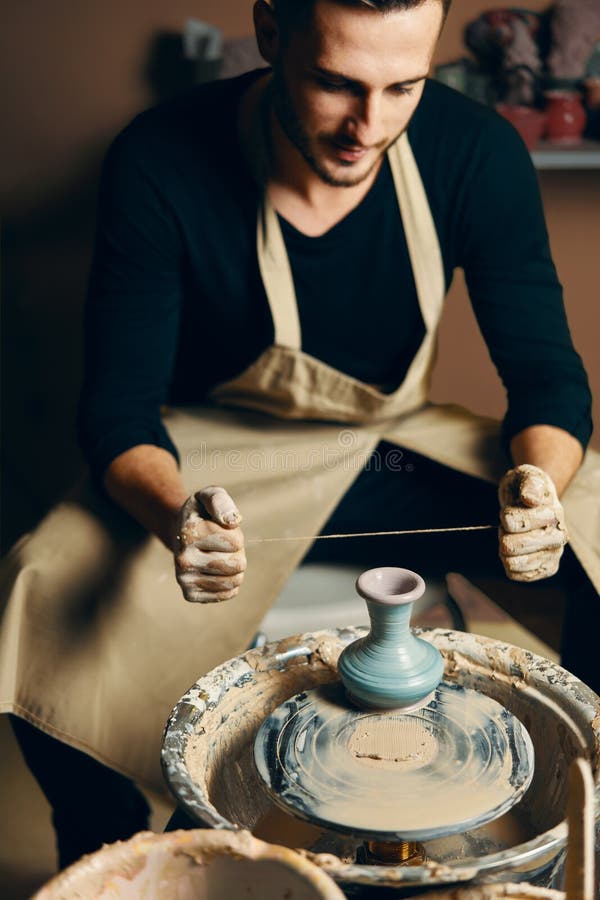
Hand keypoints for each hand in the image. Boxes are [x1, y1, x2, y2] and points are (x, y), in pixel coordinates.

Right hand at [174, 486, 245, 602]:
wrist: (180, 532)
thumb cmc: (202, 513)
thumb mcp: (210, 496)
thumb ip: (221, 501)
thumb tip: (232, 521)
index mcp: (189, 533)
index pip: (236, 542)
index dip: (235, 534)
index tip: (221, 529)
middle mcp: (183, 559)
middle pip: (237, 564)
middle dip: (237, 552)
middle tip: (222, 545)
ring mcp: (184, 579)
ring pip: (235, 581)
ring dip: (235, 567)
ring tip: (220, 556)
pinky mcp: (190, 594)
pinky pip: (228, 594)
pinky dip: (230, 583)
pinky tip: (218, 572)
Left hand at [498, 464, 567, 581]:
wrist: (533, 501)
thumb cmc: (527, 488)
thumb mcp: (526, 476)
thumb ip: (529, 483)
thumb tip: (531, 499)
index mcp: (553, 514)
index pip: (512, 522)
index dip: (505, 517)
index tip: (509, 511)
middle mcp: (558, 536)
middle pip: (512, 546)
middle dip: (503, 535)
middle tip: (510, 526)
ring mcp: (553, 554)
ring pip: (513, 563)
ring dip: (505, 551)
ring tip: (513, 538)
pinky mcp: (546, 569)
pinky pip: (516, 574)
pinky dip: (508, 564)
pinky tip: (516, 553)